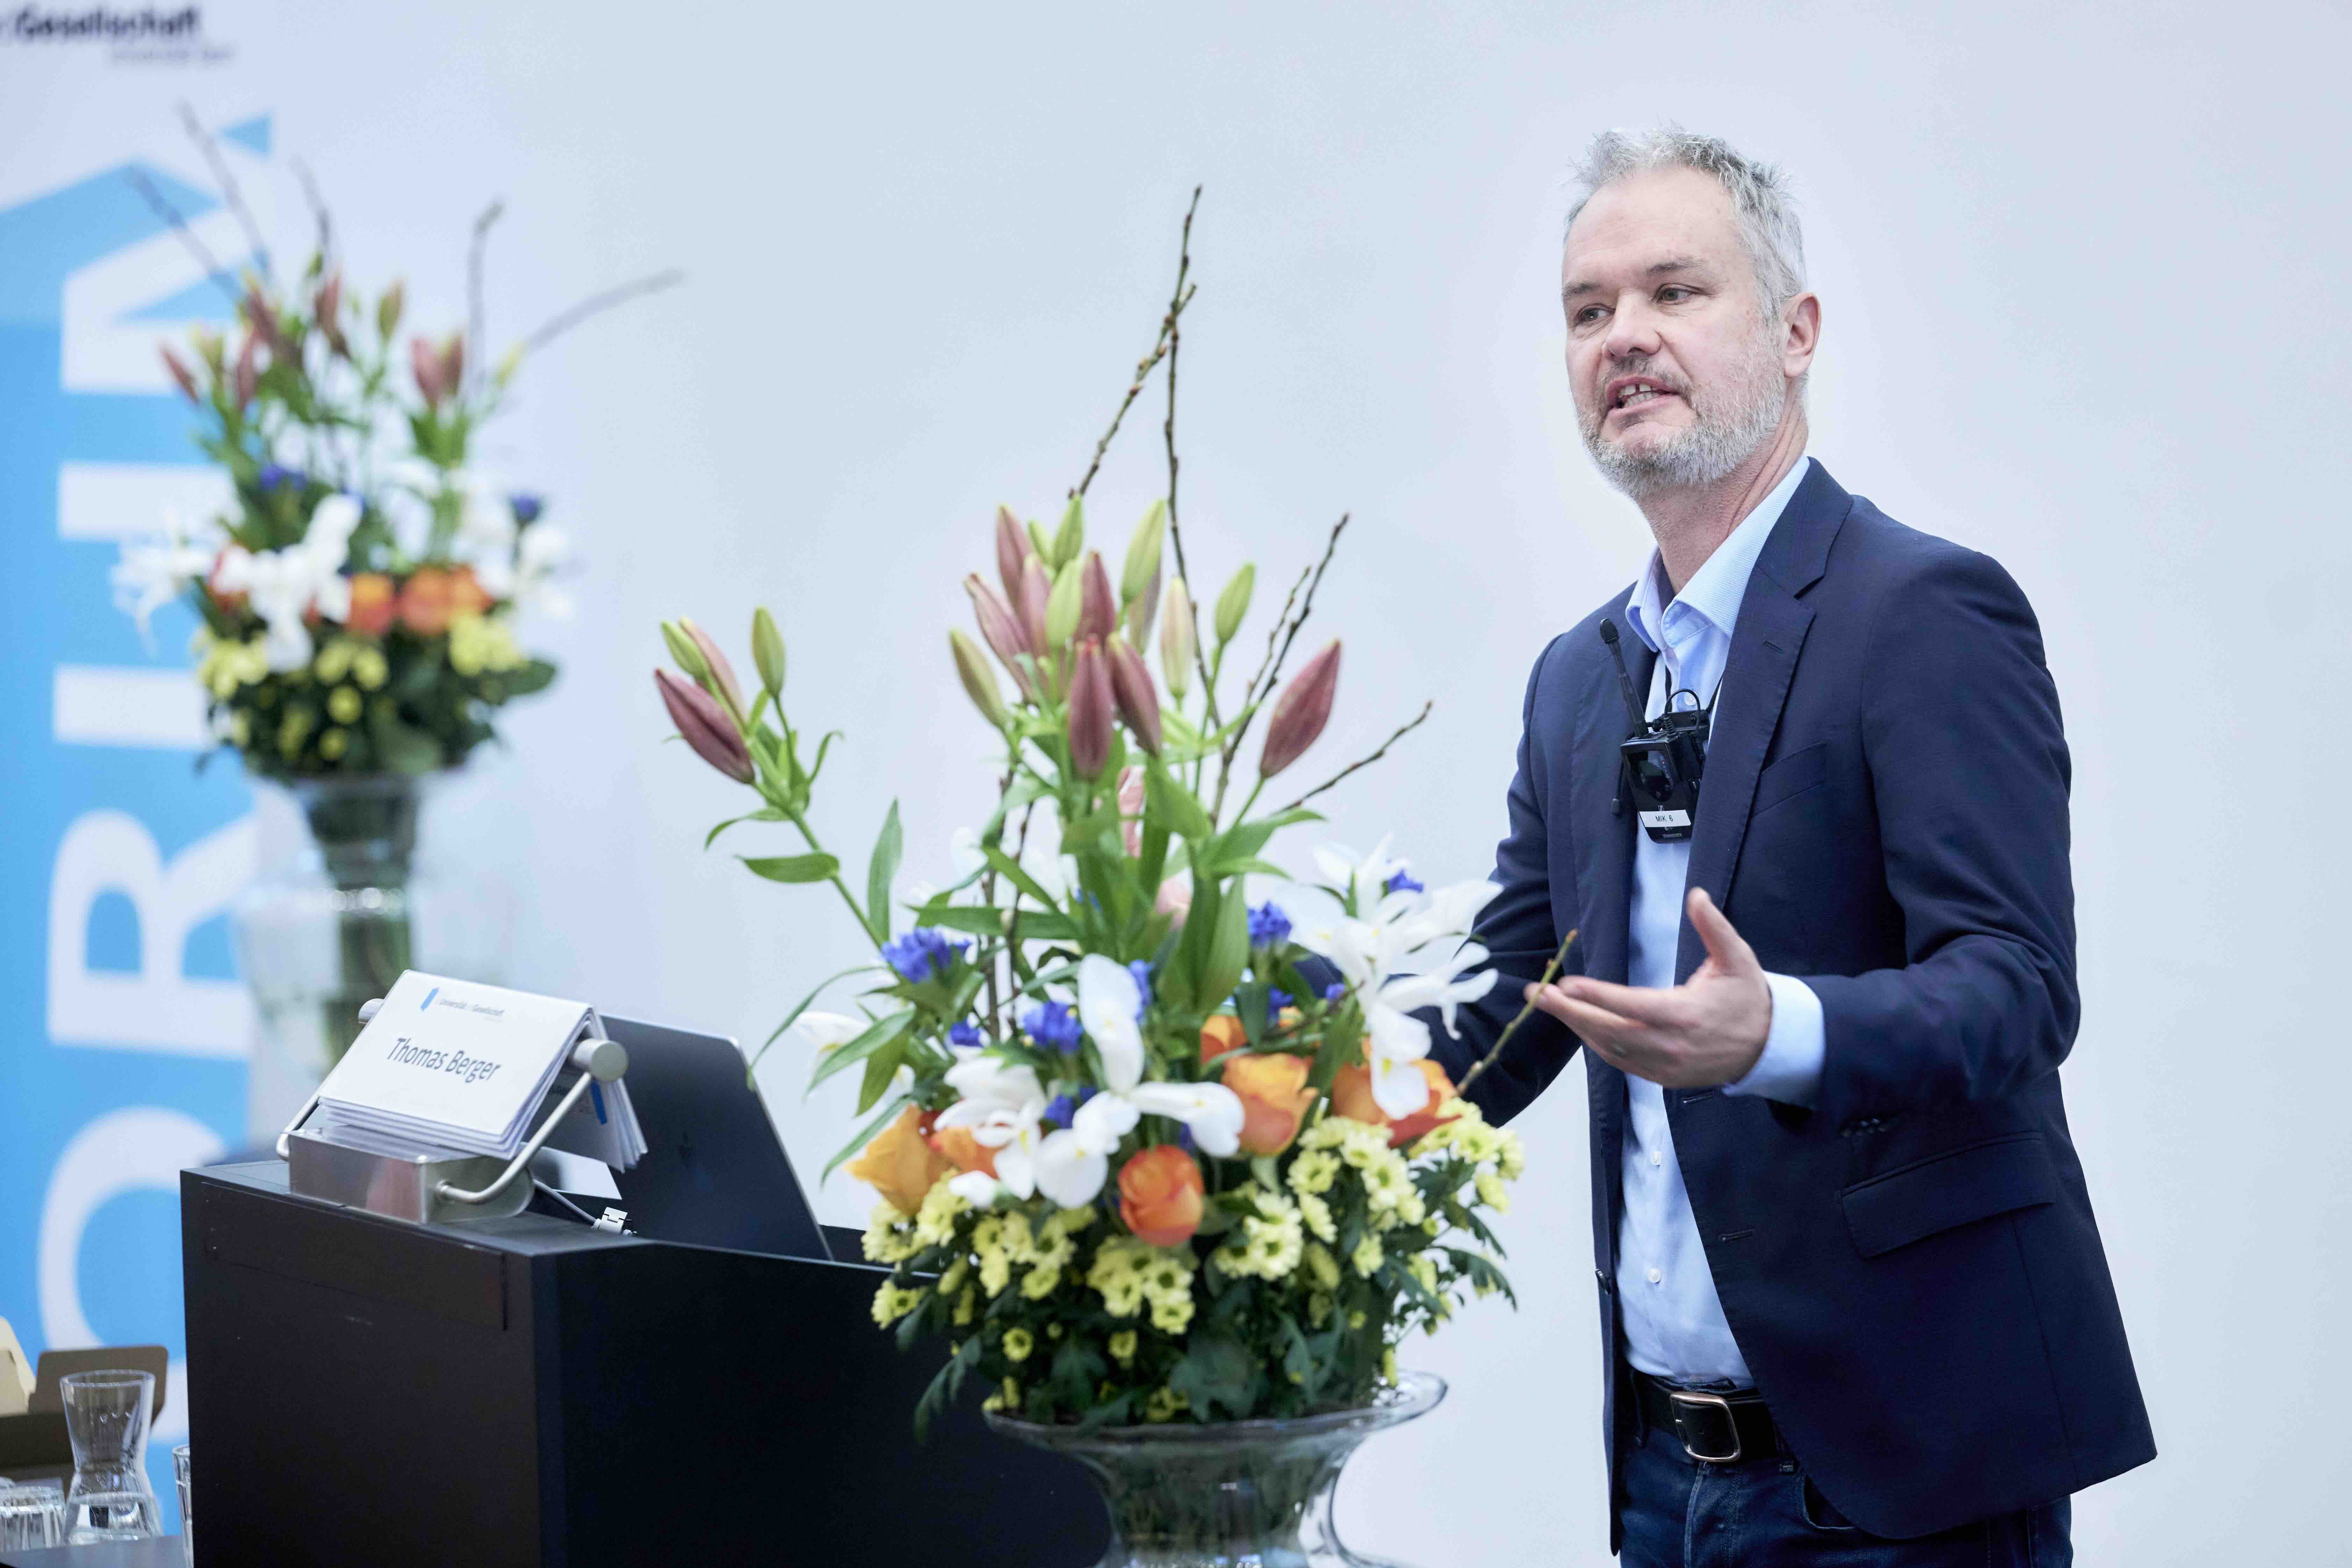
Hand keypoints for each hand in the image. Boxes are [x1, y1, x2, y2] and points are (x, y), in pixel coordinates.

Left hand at [1526, 888, 1770, 1088]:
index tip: (1567, 984)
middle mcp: (1671, 1045)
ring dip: (1578, 1027)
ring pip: (1610, 1050)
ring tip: (1549, 1004)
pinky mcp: (1663, 1078)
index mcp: (1686, 1015)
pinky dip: (1597, 1044)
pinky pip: (1622, 1063)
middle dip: (1570, 1013)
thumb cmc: (1749, 997)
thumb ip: (1714, 927)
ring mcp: (1666, 1066)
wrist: (1770, 1047)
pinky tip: (1579, 1025)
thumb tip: (1696, 894)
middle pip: (1610, 1032)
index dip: (1598, 997)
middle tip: (1537, 994)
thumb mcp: (1738, 958)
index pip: (1633, 1006)